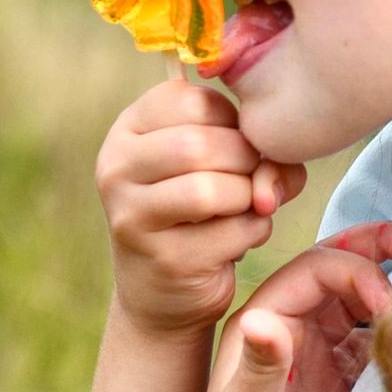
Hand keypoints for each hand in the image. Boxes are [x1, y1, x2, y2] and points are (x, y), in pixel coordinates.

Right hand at [97, 80, 307, 337]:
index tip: (233, 144)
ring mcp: (133, 216)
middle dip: (246, 160)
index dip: (230, 119)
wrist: (164, 292)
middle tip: (251, 181)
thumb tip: (274, 171)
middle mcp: (117, 168)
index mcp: (127, 130)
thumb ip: (254, 147)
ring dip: (248, 198)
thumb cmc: (199, 212)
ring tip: (246, 208)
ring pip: (211, 189)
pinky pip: (231, 232)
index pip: (188, 99)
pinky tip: (240, 240)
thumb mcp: (218, 163)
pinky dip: (254, 232)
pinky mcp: (164, 259)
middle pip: (200, 144)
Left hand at [180, 226, 391, 391]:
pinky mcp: (340, 384)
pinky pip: (374, 343)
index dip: (359, 272)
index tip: (391, 305)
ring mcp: (318, 355)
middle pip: (340, 269)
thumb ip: (262, 367)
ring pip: (362, 303)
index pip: (318, 270)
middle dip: (381, 250)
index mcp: (265, 319)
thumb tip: (264, 320)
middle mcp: (291, 327)